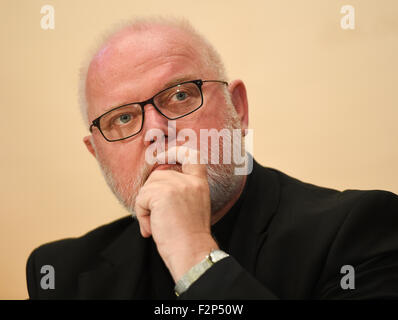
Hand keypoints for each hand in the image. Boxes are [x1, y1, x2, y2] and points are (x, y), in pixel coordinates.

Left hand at [134, 146, 218, 281]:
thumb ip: (179, 191)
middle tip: (159, 218)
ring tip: (157, 224)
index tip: (161, 157)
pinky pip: (141, 198)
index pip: (191, 155)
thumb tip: (153, 186)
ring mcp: (177, 185)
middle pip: (158, 175)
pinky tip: (153, 227)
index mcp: (200, 184)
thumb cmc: (188, 237)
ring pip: (147, 187)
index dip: (174, 151)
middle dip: (152, 195)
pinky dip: (142, 214)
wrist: (191, 252)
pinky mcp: (163, 193)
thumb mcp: (191, 206)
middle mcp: (190, 181)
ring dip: (146, 207)